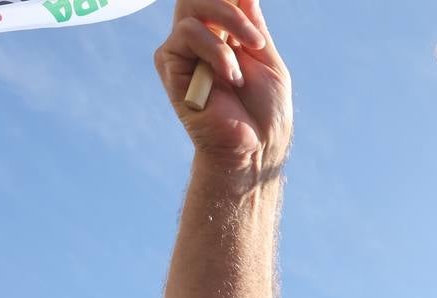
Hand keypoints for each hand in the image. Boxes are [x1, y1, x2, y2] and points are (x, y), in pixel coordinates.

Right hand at [154, 0, 291, 173]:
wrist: (257, 145)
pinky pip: (188, 34)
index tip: (246, 1)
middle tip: (255, 38)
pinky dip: (217, 52)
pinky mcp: (169, 64)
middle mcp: (199, 39)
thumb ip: (252, 24)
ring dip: (230, 27)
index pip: (217, 0)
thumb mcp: (267, 59)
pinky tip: (231, 78)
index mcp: (223, 35)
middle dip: (230, 7)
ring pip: (193, 9)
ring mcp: (182, 51)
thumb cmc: (266, 109)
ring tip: (248, 59)